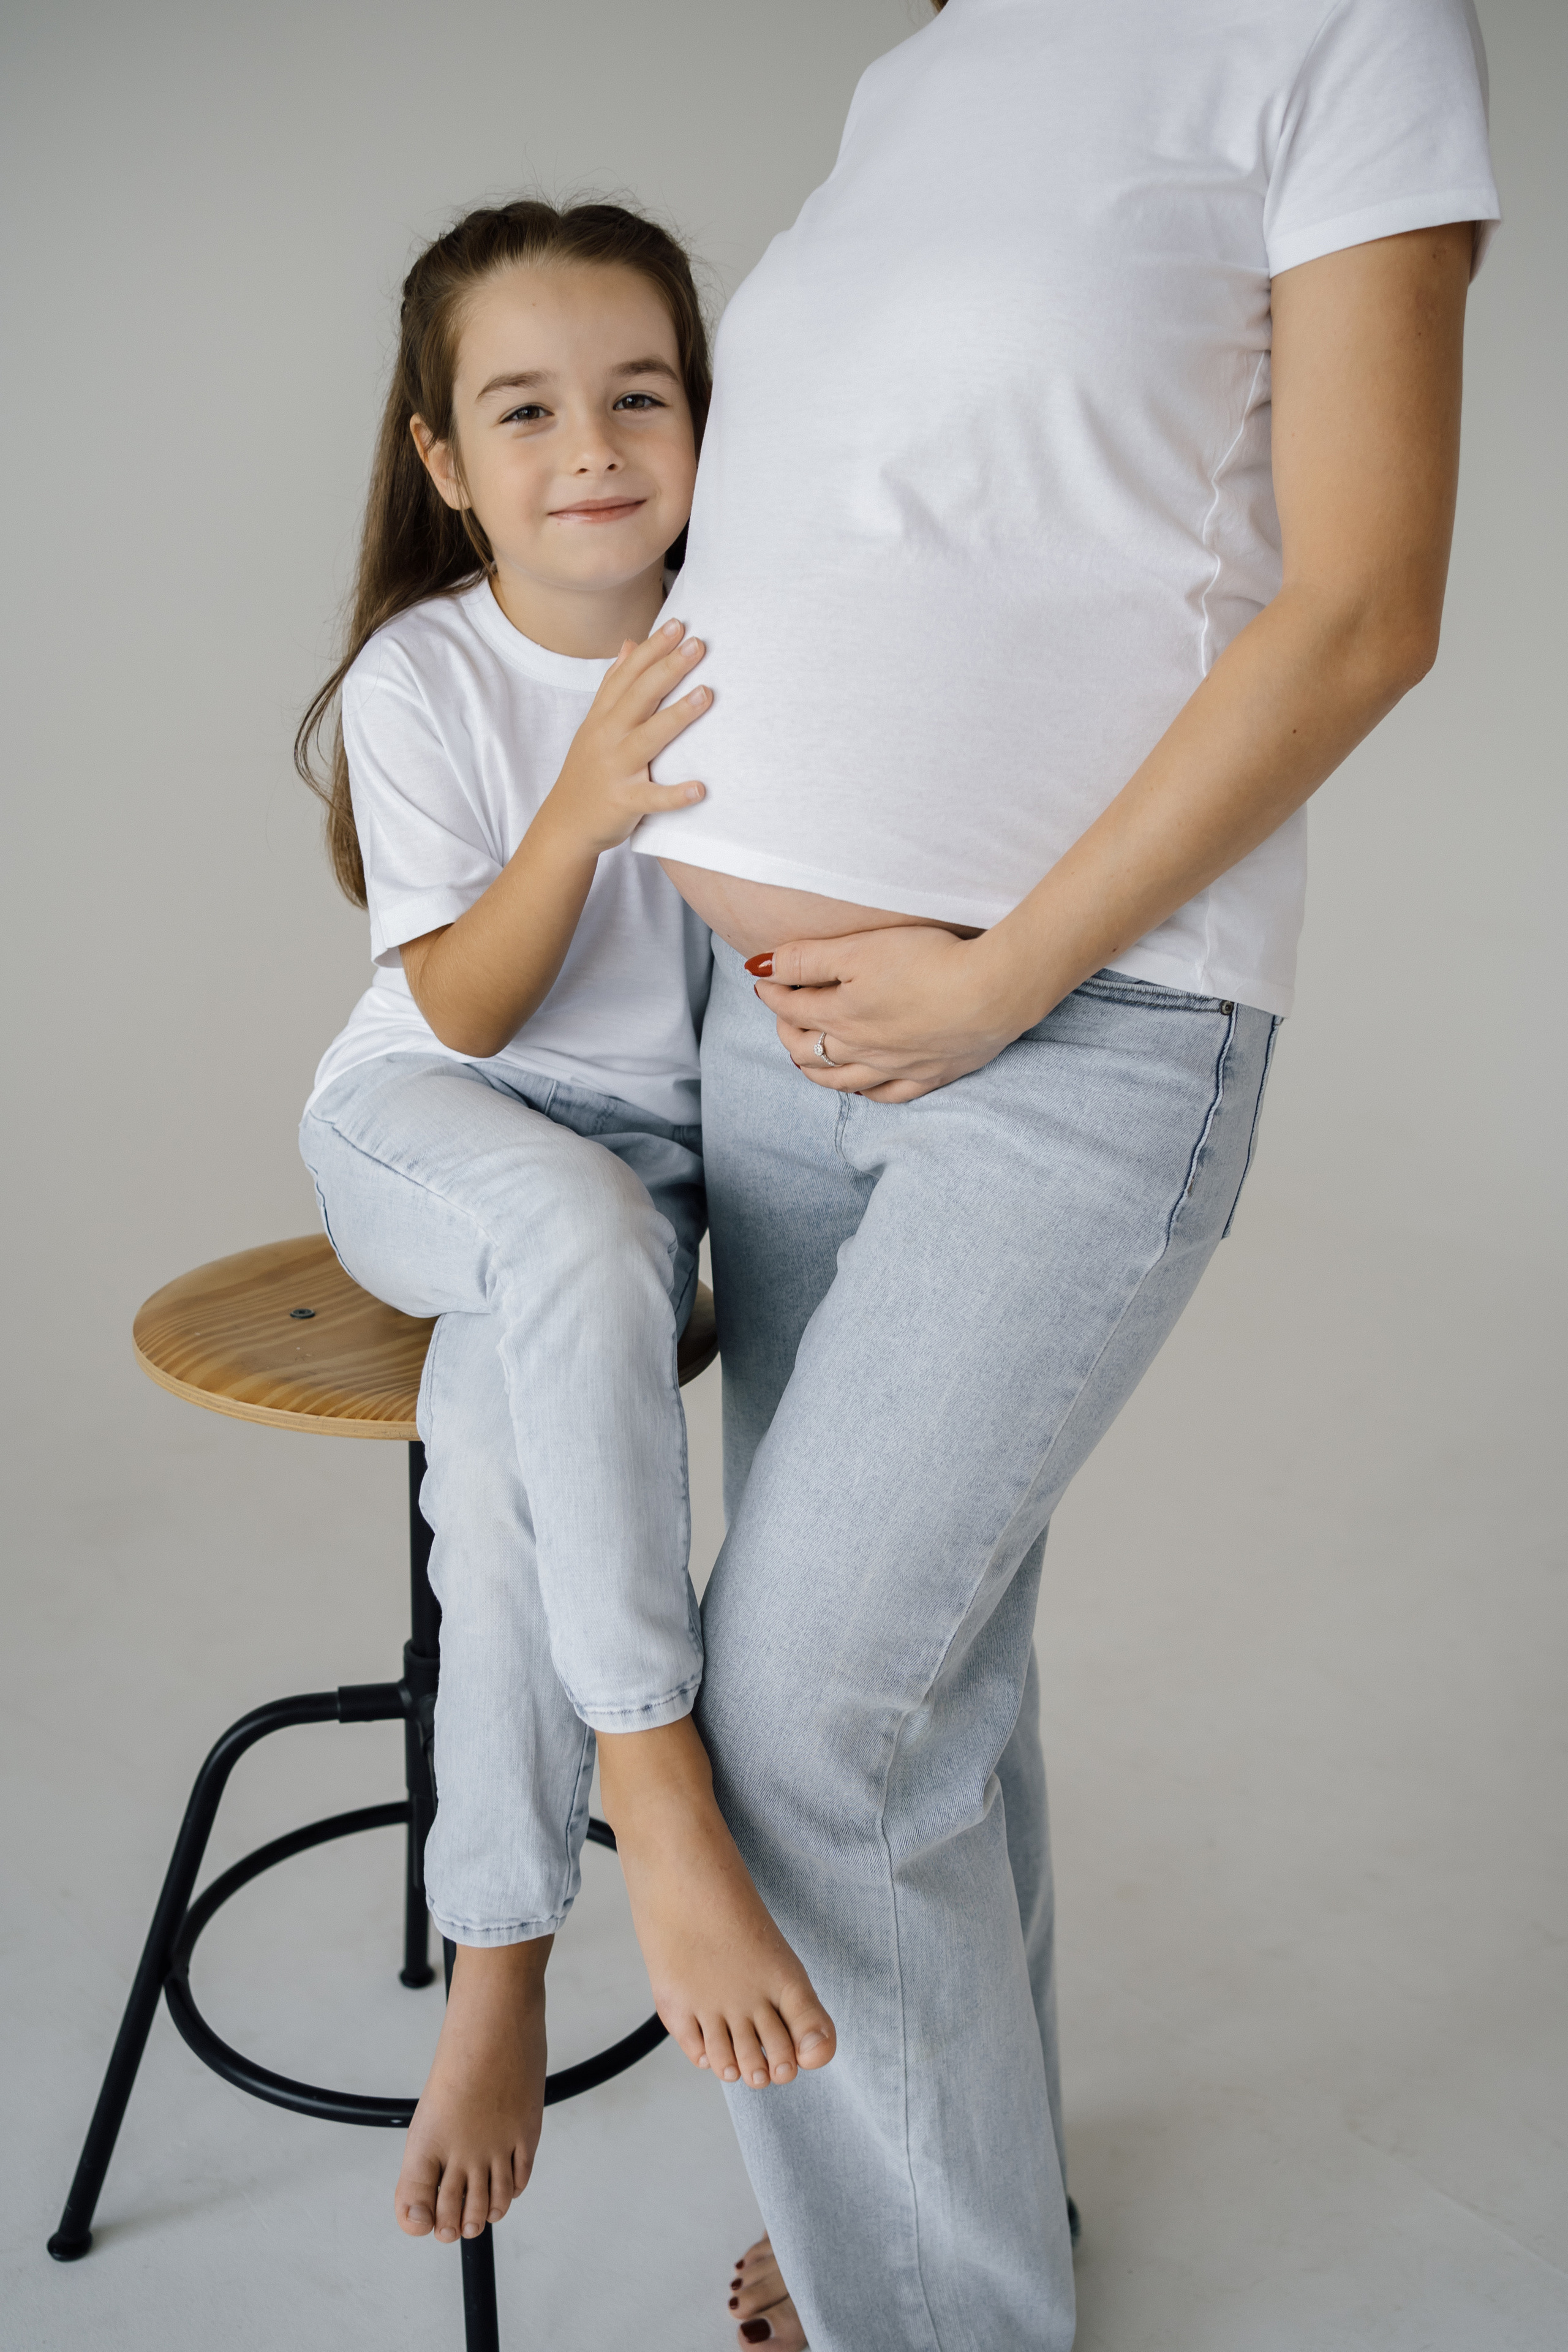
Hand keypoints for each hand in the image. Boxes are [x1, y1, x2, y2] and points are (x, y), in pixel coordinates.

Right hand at [539, 618, 709, 855]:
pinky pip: (652, 798)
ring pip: (648, 739)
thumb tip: (631, 644)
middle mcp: (607, 738)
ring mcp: (615, 770)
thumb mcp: (596, 723)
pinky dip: (674, 795)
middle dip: (668, 669)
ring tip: (707, 694)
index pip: (628, 675)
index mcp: (603, 717)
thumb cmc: (589, 769)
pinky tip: (700, 788)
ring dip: (678, 716)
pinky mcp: (624, 802)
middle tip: (698, 645)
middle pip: (639, 697)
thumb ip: (615, 684)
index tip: (678, 625)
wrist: (566, 822)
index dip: (652, 649)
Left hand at [749, 925, 1034, 1101]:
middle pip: (809, 1050)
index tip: (767, 979)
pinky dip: (867, 1092)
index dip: (773, 992)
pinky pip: (888, 1095)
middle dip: (787, 1032)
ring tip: (806, 1056)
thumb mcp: (858, 948)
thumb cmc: (927, 961)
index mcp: (839, 1015)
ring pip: (842, 1080)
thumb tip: (760, 968)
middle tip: (784, 1016)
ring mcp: (895, 1067)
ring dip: (816, 1068)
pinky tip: (862, 1087)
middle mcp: (861, 1050)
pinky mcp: (930, 1074)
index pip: (791, 1009)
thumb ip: (806, 959)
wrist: (991, 991)